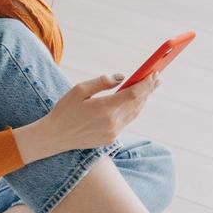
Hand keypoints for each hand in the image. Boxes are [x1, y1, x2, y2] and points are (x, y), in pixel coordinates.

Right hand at [14, 71, 161, 162]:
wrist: (55, 136)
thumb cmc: (65, 109)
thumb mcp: (80, 89)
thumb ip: (102, 82)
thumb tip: (122, 77)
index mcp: (105, 108)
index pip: (134, 94)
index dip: (146, 84)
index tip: (154, 73)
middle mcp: (112, 122)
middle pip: (138, 104)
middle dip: (148, 90)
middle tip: (157, 77)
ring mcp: (112, 132)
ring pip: (134, 114)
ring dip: (143, 100)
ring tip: (150, 88)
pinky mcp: (110, 138)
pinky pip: (127, 121)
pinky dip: (134, 110)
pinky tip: (136, 102)